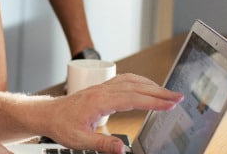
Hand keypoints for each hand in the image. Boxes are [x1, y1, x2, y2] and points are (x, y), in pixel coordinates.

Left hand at [46, 74, 182, 153]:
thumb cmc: (61, 126)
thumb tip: (122, 149)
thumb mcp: (79, 140)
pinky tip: (147, 87)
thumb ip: (102, 144)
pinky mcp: (101, 88)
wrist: (47, 114)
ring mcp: (102, 88)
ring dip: (151, 85)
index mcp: (99, 101)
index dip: (153, 101)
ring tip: (169, 93)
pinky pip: (124, 80)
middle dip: (159, 92)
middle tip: (178, 97)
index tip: (170, 105)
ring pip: (131, 81)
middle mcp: (102, 91)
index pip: (132, 99)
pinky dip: (140, 82)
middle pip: (136, 87)